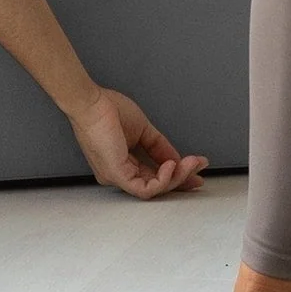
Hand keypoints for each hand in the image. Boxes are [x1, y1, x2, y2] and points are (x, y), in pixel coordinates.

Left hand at [72, 89, 207, 200]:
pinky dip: (162, 180)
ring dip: (176, 177)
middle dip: (182, 178)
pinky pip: (144, 189)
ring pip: (153, 189)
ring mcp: (117, 177)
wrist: (91, 102)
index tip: (196, 171)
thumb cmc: (107, 110)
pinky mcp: (117, 175)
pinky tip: (171, 166)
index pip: (153, 177)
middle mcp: (118, 175)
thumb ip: (160, 148)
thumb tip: (176, 160)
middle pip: (156, 186)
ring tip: (190, 163)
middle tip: (199, 168)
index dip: (177, 176)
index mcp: (122, 165)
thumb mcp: (143, 131)